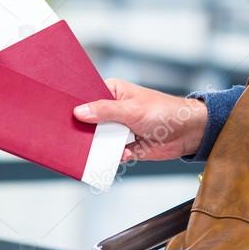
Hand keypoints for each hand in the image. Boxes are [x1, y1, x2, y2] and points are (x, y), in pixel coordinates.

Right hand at [73, 79, 208, 161]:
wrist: (188, 132)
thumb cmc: (164, 111)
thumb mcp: (131, 109)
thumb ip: (105, 111)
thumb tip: (79, 112)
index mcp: (112, 92)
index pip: (86, 97)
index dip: (75, 105)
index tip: (60, 113)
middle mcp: (112, 110)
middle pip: (89, 121)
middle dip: (82, 129)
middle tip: (69, 136)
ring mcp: (118, 129)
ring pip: (98, 139)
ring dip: (95, 146)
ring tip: (89, 150)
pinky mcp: (125, 147)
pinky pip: (110, 153)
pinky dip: (110, 157)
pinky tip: (116, 156)